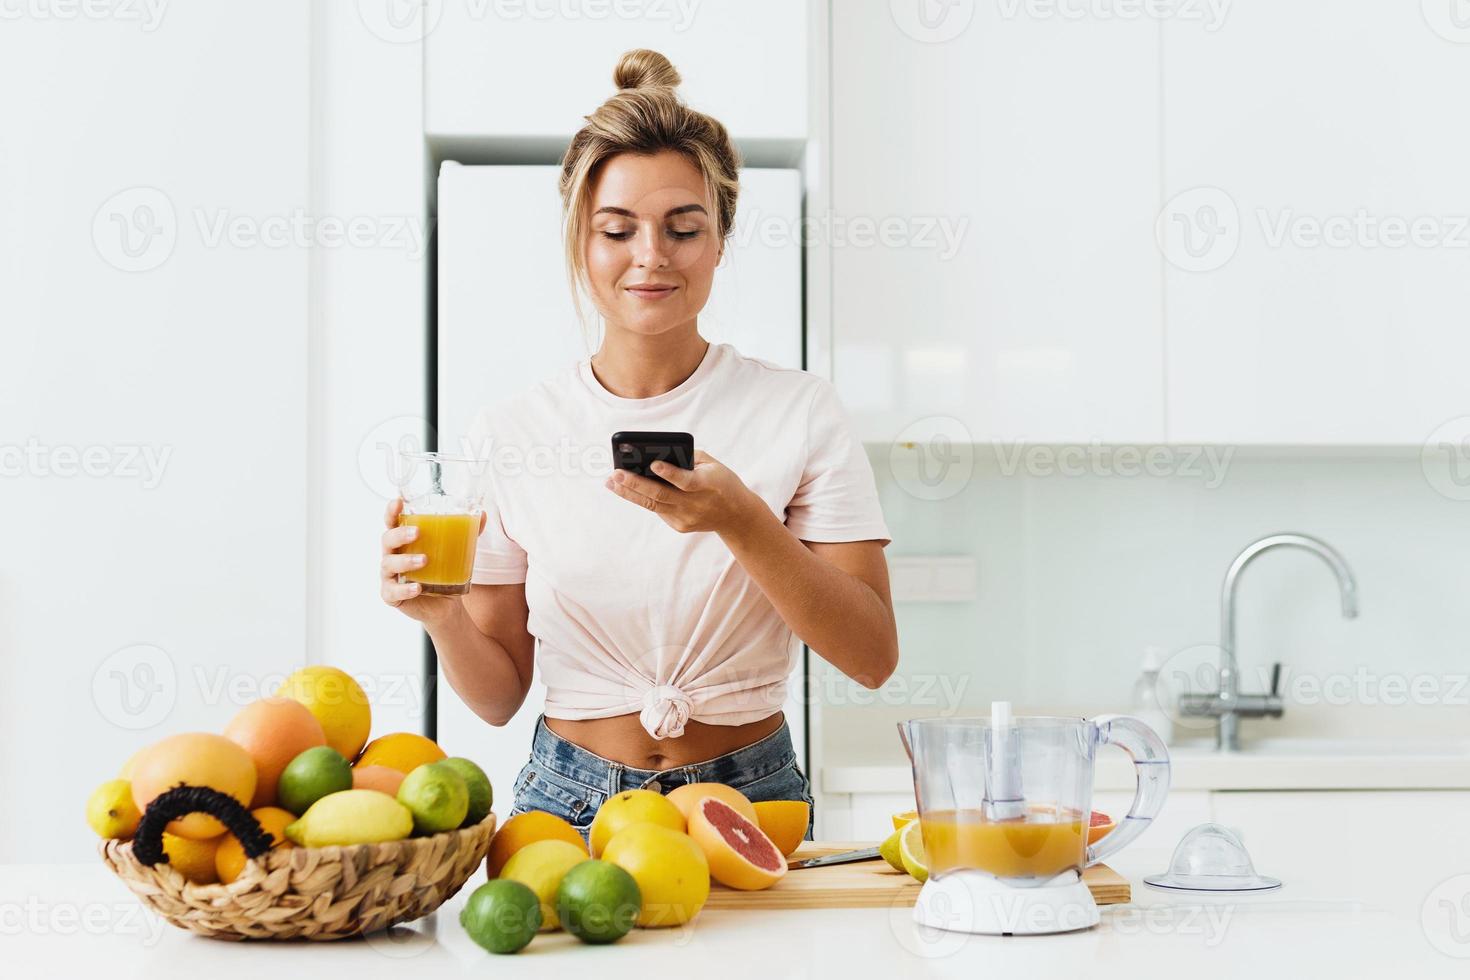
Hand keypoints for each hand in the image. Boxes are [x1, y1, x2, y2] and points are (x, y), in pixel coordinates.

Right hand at [379, 497, 485, 624]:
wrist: (445, 606)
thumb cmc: (443, 572)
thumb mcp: (456, 552)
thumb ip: (467, 533)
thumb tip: (483, 515)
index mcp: (403, 541)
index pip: (392, 523)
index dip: (391, 512)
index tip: (398, 502)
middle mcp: (392, 556)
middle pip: (387, 540)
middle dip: (400, 534)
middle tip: (418, 532)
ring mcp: (390, 576)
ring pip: (388, 564)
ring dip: (405, 561)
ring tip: (424, 560)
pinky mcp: (392, 596)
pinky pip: (392, 592)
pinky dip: (404, 590)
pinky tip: (417, 588)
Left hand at [603, 449, 759, 534]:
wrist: (736, 515)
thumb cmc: (721, 482)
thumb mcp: (713, 465)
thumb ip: (689, 458)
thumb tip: (656, 454)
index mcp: (708, 485)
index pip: (687, 481)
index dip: (670, 474)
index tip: (653, 464)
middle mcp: (696, 504)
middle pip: (661, 495)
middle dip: (636, 483)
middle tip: (615, 473)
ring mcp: (686, 518)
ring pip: (653, 505)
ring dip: (629, 493)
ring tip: (611, 482)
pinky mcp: (680, 526)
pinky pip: (658, 510)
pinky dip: (642, 498)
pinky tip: (627, 489)